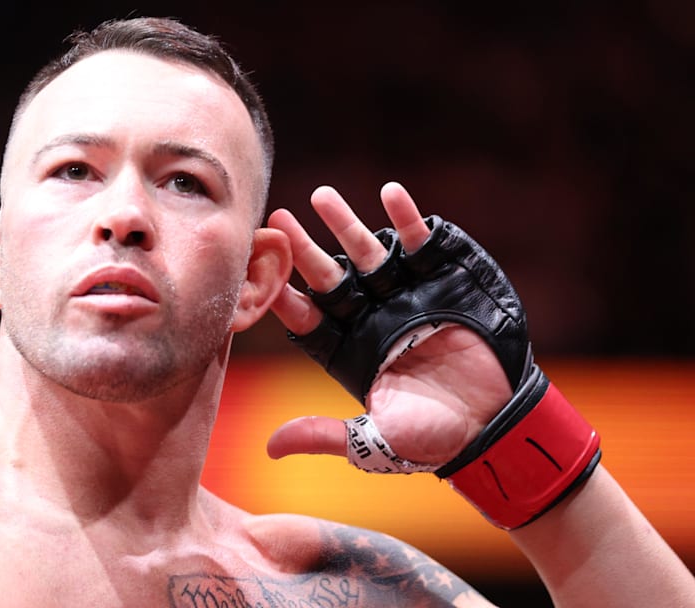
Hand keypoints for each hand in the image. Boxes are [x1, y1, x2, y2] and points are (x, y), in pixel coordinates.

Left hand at [265, 183, 512, 465]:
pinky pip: (419, 244)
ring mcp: (403, 295)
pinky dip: (407, 219)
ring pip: (366, 254)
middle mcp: (368, 317)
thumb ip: (325, 435)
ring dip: (345, 224)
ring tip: (322, 196)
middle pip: (327, 278)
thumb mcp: (375, 442)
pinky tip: (390, 194)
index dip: (285, 300)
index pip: (306, 319)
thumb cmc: (432, 437)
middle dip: (302, 251)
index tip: (262, 283)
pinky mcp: (441, 280)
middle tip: (277, 221)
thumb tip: (270, 448)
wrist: (495, 424)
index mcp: (346, 350)